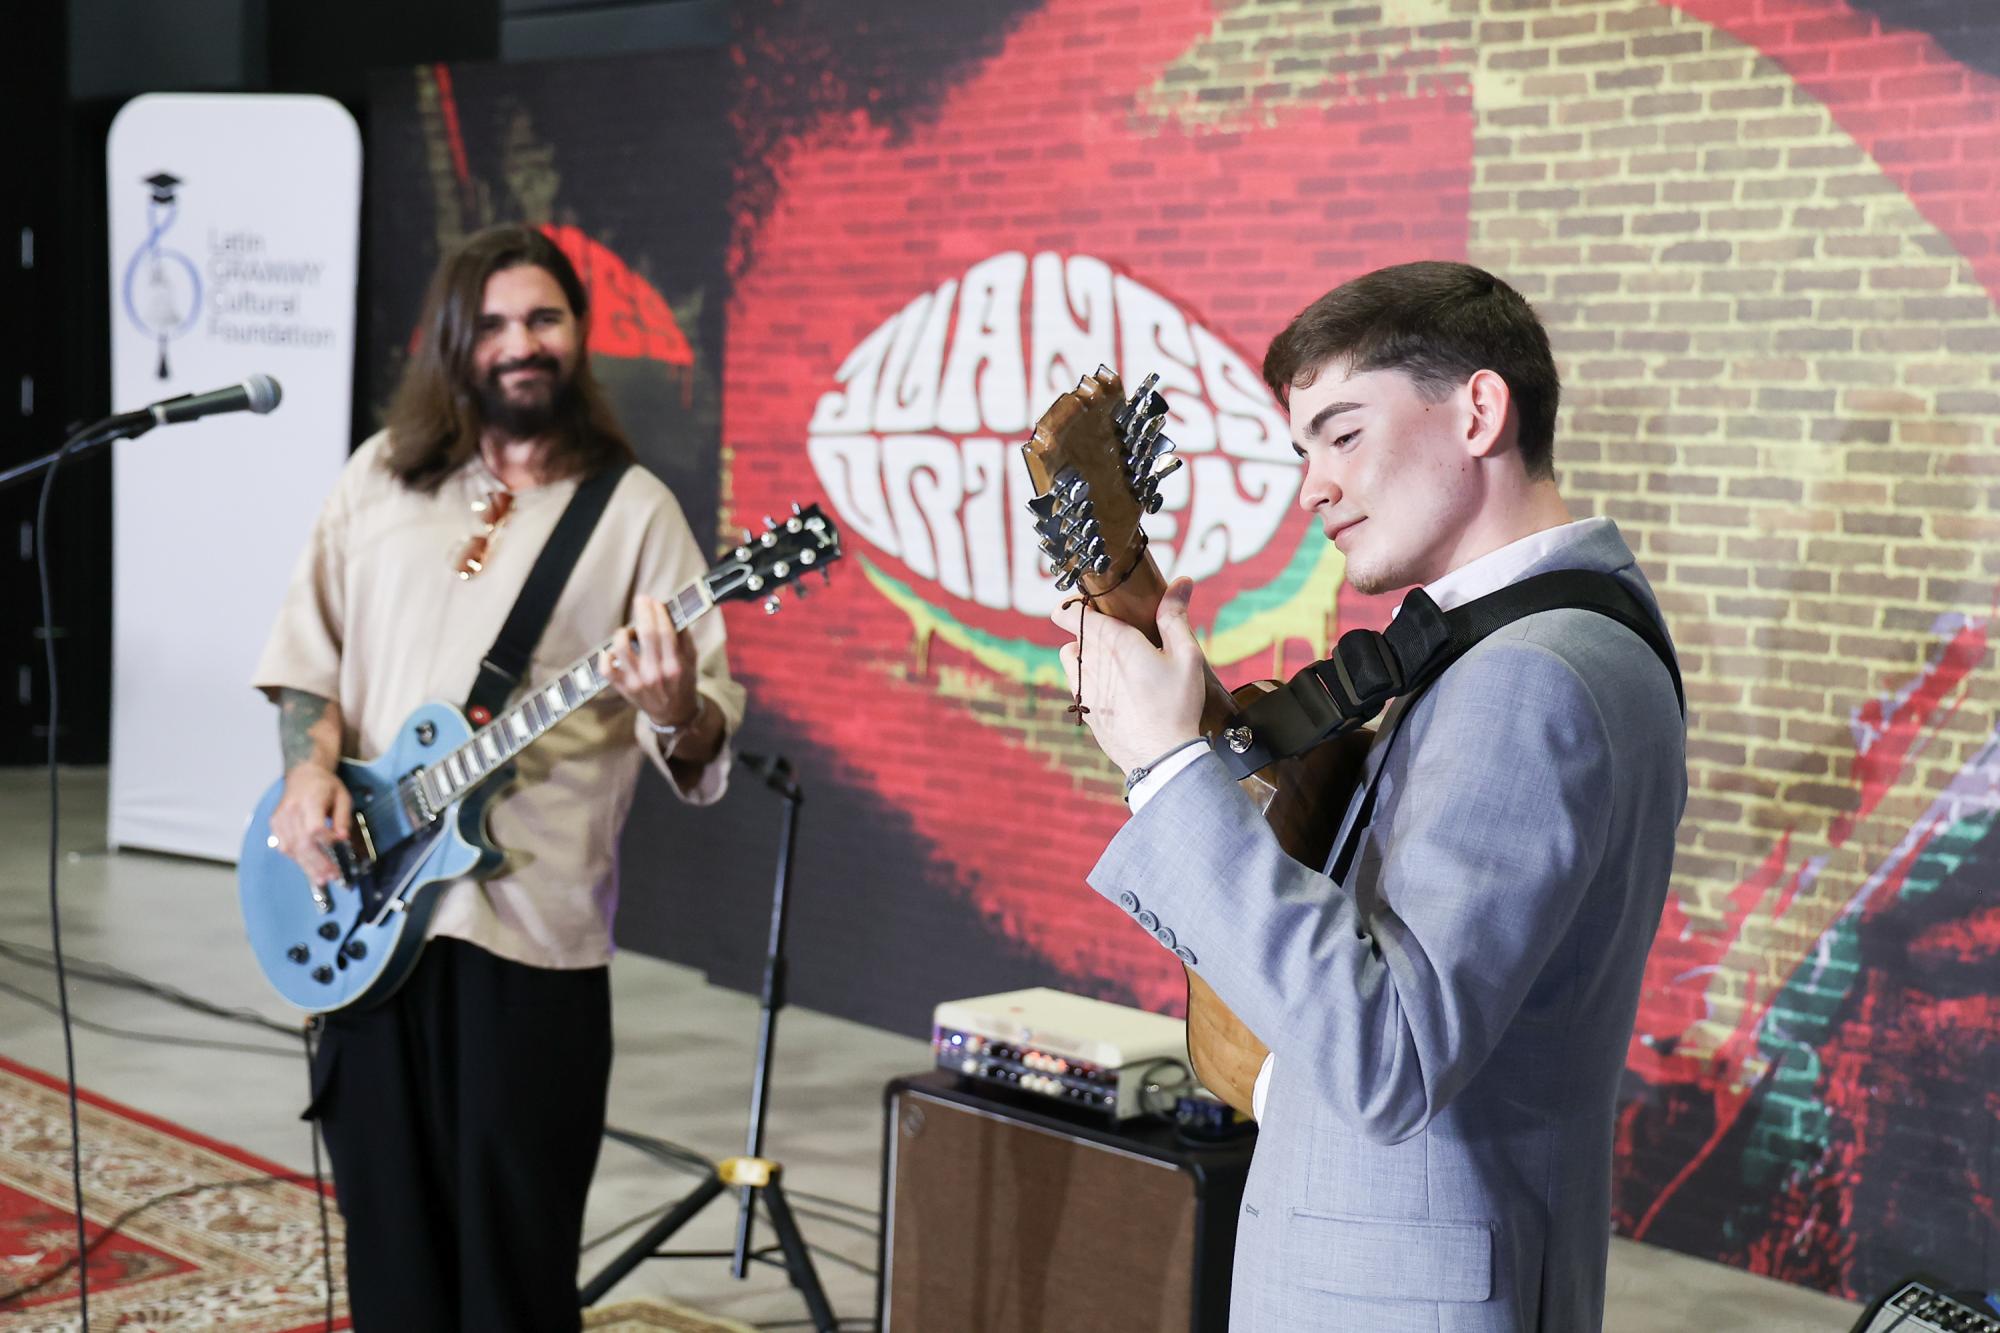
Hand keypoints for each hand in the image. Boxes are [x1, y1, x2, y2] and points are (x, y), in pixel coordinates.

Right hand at [272, 763, 351, 887]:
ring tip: (322, 878)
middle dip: (318, 863)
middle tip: (332, 876)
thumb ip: (343, 819)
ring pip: (291, 848)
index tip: (339, 850)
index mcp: (310, 800)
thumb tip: (343, 839)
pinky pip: (284, 847)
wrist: (303, 776)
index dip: (326, 842)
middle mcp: (291, 810)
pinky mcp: (275, 825)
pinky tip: (309, 867)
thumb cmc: (325, 786)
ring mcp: (280, 818)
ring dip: (307, 866)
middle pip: (302, 842)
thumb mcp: (343, 798)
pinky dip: (297, 859)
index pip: (314, 828)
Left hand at [608, 594, 698, 727]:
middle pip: (645, 634)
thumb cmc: (682, 681)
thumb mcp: (691, 661)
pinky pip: (606, 668)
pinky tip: (614, 650)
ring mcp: (636, 682)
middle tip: (641, 599)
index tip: (655, 601)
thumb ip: (684, 637)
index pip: (664, 632)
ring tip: (629, 630)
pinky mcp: (623, 688)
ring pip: (622, 647)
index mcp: (674, 666)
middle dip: (642, 612)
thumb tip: (671, 610)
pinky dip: (606, 655)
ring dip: (624, 632)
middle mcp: (655, 674)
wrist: (673, 713)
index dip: (658, 612)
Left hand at [1050, 577, 1206, 773]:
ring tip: (1115, 663)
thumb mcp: (1186, 656)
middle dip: (1094, 631)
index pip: (1069, 612)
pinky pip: (1077, 685)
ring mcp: (1083, 688)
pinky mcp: (1085, 710)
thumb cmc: (1177, 704)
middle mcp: (1091, 662)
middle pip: (1076, 635)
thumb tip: (1180, 582)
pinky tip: (1115, 690)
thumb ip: (1175, 616)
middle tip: (1121, 637)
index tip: (1089, 604)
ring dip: (1085, 655)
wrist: (1162, 757)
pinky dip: (1088, 681)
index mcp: (1114, 641)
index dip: (1074, 605)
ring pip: (1071, 659)